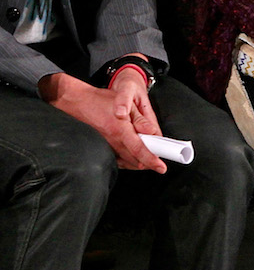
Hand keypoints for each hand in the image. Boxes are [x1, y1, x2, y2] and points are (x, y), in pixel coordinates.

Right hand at [39, 72, 166, 172]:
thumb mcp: (125, 105)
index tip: (161, 168)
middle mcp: (112, 141)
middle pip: (133, 160)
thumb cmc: (100, 100)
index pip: (139, 150)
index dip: (152, 161)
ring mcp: (104, 145)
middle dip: (147, 164)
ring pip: (124, 162)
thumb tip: (153, 131)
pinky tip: (131, 158)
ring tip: (148, 160)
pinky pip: (115, 159)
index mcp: (121, 130)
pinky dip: (125, 161)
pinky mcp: (99, 146)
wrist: (75, 102)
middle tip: (158, 163)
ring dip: (137, 163)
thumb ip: (140, 119)